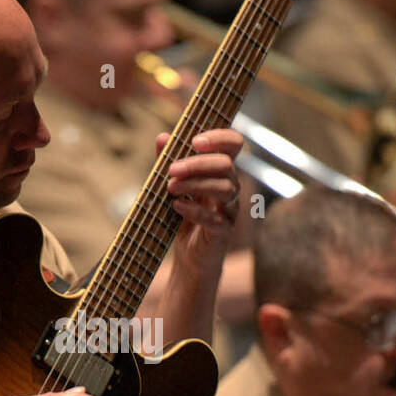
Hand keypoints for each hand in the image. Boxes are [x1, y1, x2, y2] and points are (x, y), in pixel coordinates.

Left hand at [158, 129, 242, 269]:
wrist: (189, 258)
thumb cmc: (182, 218)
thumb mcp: (171, 186)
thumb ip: (168, 162)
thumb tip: (162, 137)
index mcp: (220, 171)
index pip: (233, 144)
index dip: (220, 137)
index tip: (195, 140)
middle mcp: (230, 187)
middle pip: (226, 165)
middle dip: (197, 164)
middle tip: (171, 170)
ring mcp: (230, 210)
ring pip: (225, 189)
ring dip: (195, 185)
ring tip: (171, 188)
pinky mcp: (224, 231)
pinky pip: (216, 218)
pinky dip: (195, 211)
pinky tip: (177, 207)